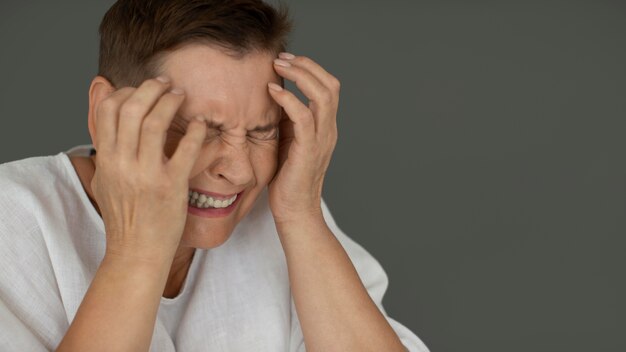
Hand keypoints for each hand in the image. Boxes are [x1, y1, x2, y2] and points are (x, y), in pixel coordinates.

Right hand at [90, 77, 206, 261]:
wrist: (136, 253)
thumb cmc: (124, 217)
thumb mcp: (105, 180)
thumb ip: (105, 147)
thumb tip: (105, 120)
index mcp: (106, 160)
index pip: (107, 110)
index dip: (125, 91)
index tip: (140, 90)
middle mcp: (122, 164)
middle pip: (131, 109)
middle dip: (150, 89)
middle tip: (165, 84)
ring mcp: (146, 175)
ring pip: (155, 123)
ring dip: (170, 102)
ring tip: (181, 95)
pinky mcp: (171, 187)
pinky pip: (186, 150)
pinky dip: (195, 131)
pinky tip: (200, 123)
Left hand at [267, 53, 339, 223]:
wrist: (295, 211)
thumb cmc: (287, 178)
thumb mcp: (289, 141)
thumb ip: (288, 119)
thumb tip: (273, 94)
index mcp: (326, 127)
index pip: (329, 87)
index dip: (311, 68)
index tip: (287, 60)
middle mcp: (329, 130)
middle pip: (331, 85)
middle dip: (307, 65)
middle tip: (282, 58)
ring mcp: (321, 140)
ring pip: (322, 96)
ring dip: (300, 75)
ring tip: (278, 66)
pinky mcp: (308, 150)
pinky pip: (304, 117)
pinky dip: (289, 99)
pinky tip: (273, 91)